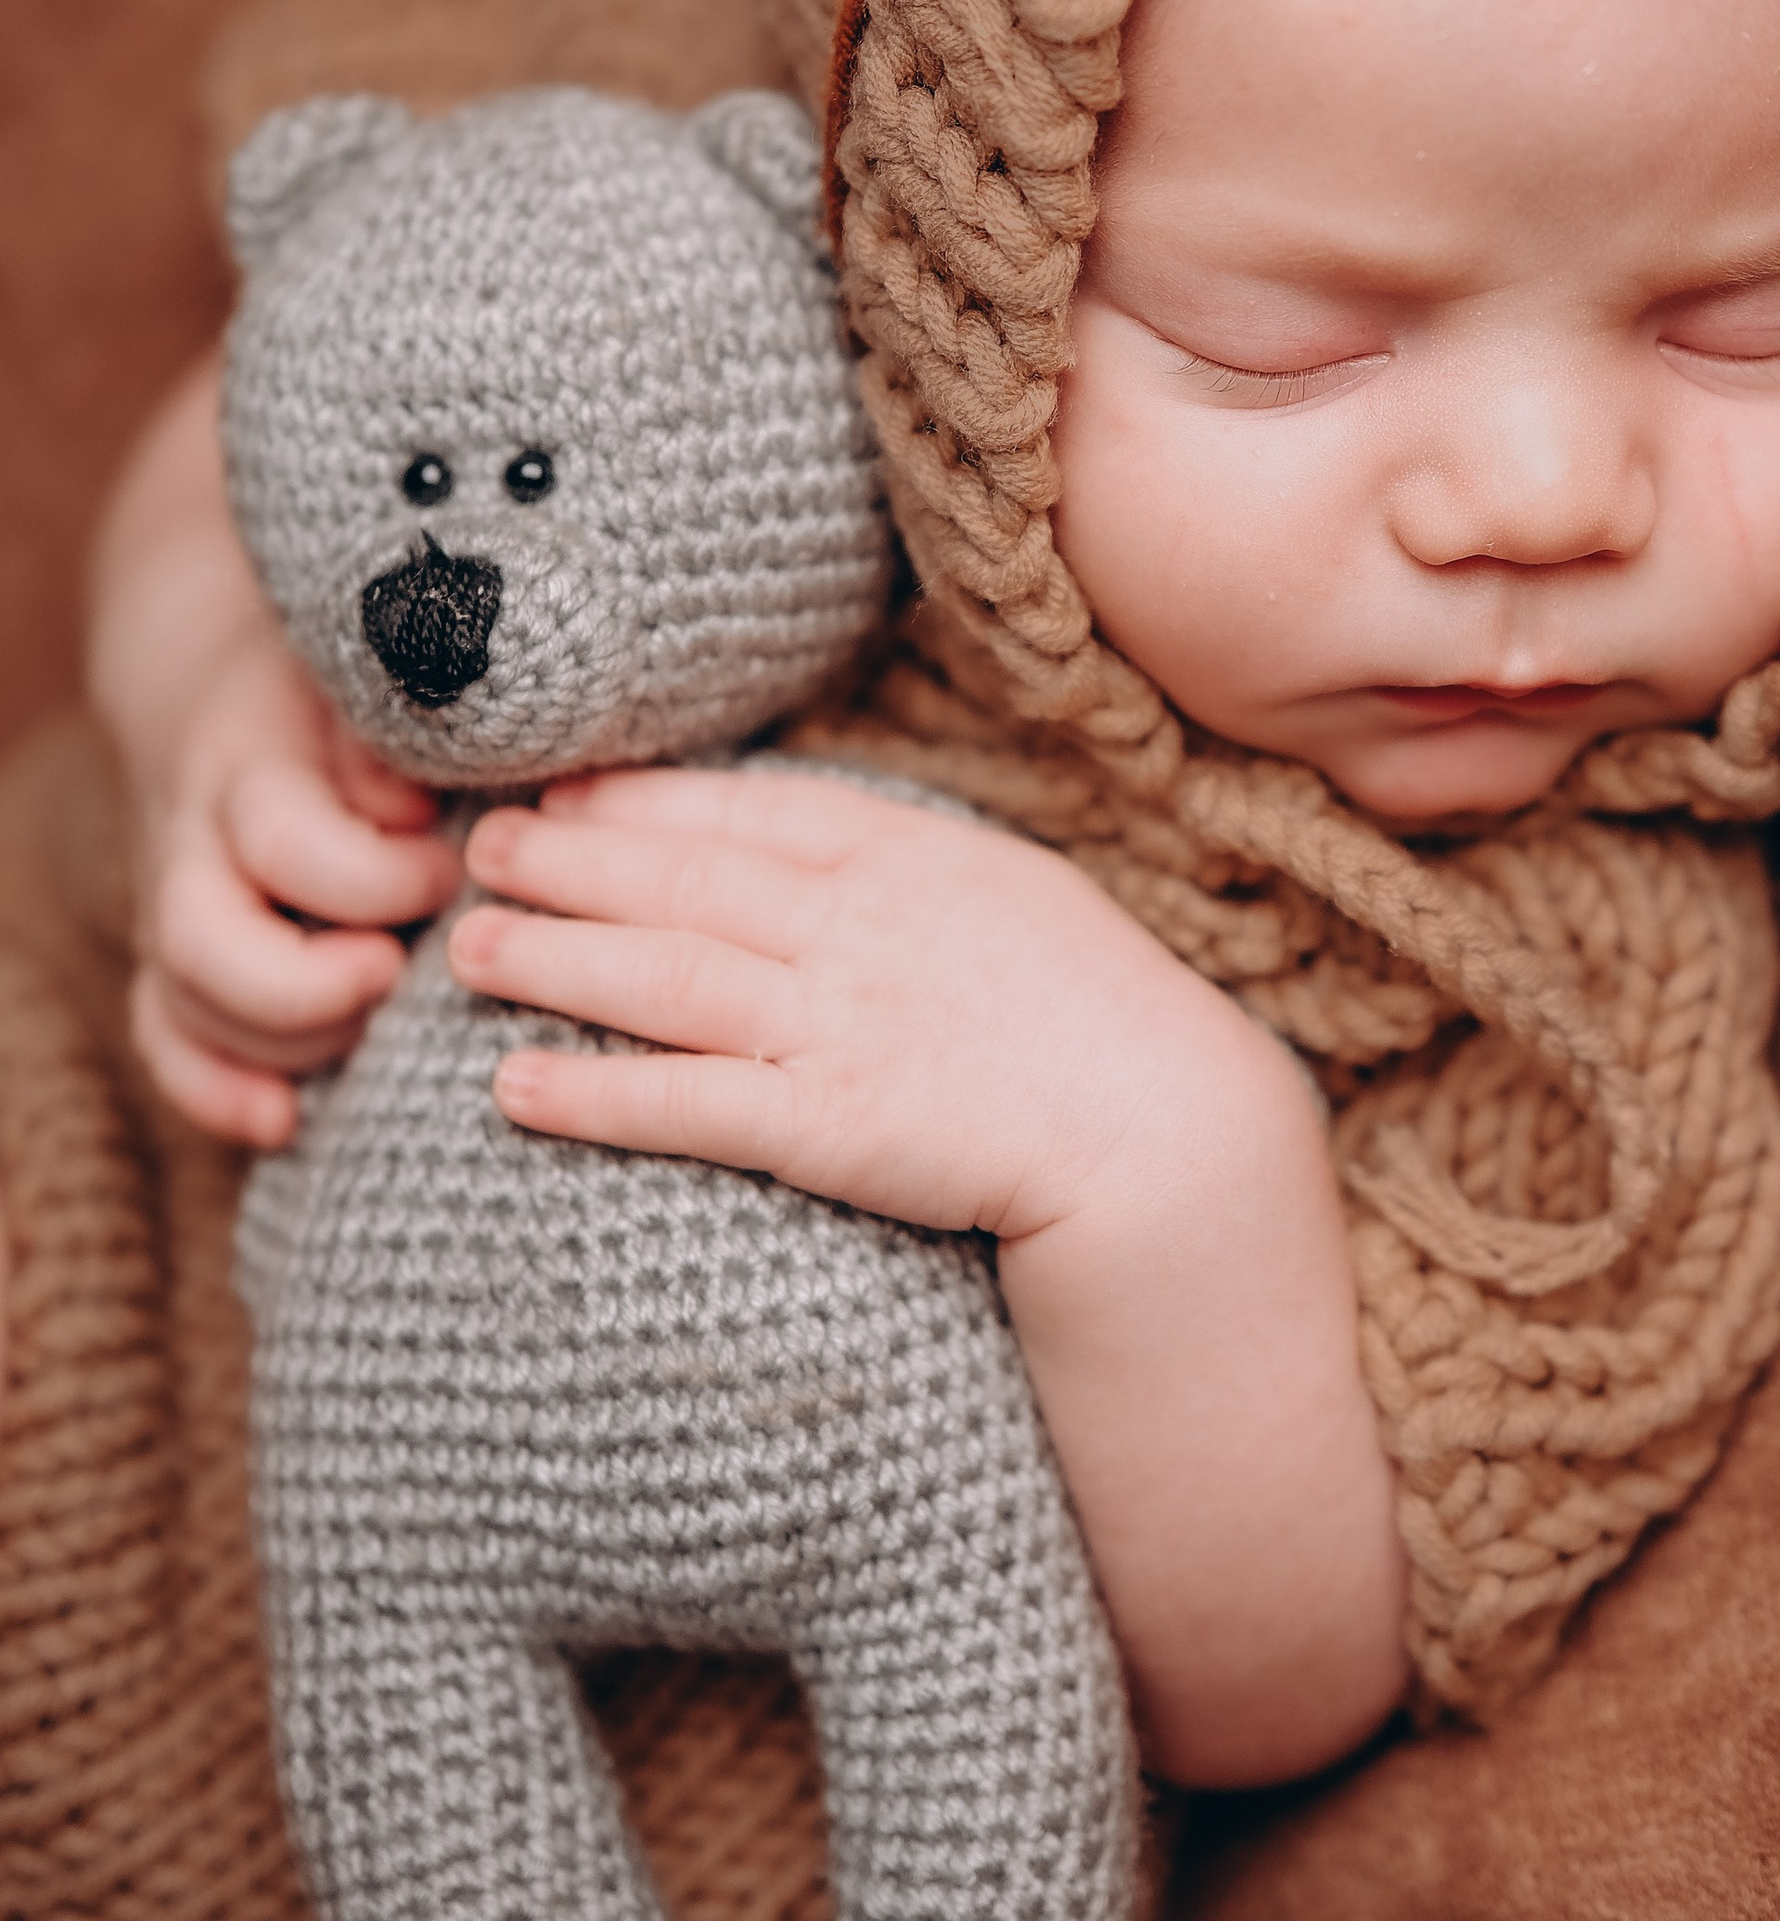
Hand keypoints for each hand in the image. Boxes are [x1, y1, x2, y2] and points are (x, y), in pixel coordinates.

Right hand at [129, 620, 459, 1147]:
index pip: (287, 844)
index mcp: (250, 764)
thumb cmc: (341, 685)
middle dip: (312, 988)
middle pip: (208, 946)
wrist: (222, 679)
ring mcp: (171, 906)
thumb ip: (399, 734)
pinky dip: (216, 1094)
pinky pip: (167, 1040)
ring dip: (289, 1046)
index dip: (375, 880)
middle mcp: (193, 842)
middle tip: (398, 972)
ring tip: (380, 1022)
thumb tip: (406, 811)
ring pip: (191, 1008)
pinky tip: (286, 1121)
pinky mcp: (173, 958)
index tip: (448, 872)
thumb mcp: (378, 674)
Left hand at [451, 763, 1250, 1238]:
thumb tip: (819, 853)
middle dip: (571, 857)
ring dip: (555, 957)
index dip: (645, 797)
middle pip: (686, 877)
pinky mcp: (835, 1125)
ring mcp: (845, 1022)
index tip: (563, 787)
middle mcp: (863, 924)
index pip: (751, 809)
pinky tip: (514, 1086)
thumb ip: (912, 876)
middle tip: (476, 846)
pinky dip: (596, 1093)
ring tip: (466, 947)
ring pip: (666, 974)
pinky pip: (692, 1103)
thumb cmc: (1098, 1026)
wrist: (1172, 1133)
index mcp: (912, 857)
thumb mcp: (1014, 904)